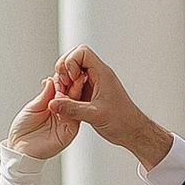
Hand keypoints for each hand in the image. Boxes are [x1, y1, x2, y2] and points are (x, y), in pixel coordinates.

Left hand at [4, 79, 79, 163]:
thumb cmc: (23, 129)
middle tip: (74, 71)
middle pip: (72, 96)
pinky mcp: (69, 132)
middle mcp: (63, 112)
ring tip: (74, 80)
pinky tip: (69, 97)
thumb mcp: (33, 107)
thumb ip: (44, 95)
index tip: (66, 69)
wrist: (18, 147)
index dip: (64, 80)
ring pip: (76, 105)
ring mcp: (67, 122)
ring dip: (75, 92)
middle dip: (73, 83)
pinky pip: (75, 118)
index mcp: (54, 105)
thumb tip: (51, 80)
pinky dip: (73, 107)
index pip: (63, 90)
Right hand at [46, 46, 175, 169]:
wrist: (131, 131)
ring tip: (64, 96)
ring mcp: (93, 84)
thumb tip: (53, 103)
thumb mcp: (95, 115)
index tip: (71, 79)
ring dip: (64, 81)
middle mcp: (97, 75)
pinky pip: (73, 84)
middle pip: (74, 58)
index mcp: (102, 74)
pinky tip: (66, 102)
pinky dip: (67, 90)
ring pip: (72, 71)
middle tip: (64, 85)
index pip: (82, 52)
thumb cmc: (122, 121)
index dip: (71, 62)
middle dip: (64, 69)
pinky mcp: (89, 93)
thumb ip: (73, 109)